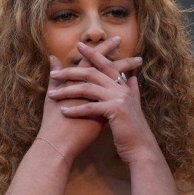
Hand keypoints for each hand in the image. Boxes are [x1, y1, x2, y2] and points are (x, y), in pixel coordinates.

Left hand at [47, 42, 153, 163]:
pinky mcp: (115, 111)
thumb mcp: (132, 106)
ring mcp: (119, 99)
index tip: (79, 45)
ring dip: (67, 91)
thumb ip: (132, 90)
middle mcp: (121, 89)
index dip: (93, 54)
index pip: (106, 64)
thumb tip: (133, 77)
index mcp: (123, 86)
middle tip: (53, 73)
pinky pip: (90, 107)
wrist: (141, 148)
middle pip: (92, 72)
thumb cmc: (132, 129)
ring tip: (51, 94)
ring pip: (87, 88)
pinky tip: (63, 111)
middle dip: (71, 71)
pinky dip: (75, 109)